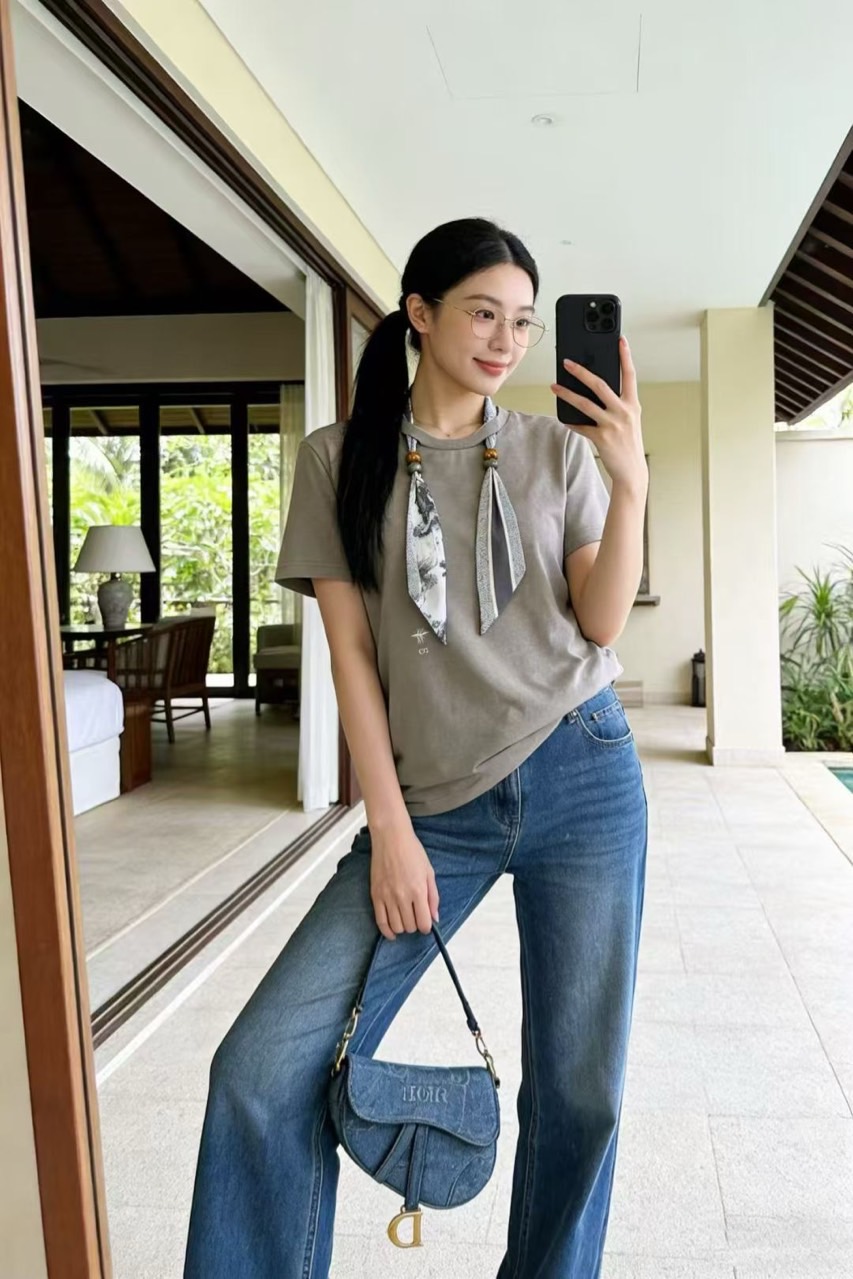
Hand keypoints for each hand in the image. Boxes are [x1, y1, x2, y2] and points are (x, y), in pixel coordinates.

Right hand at [368, 821, 439, 940]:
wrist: (391, 838)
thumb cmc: (412, 851)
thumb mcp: (429, 872)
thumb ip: (433, 897)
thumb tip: (435, 918)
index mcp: (418, 890)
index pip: (423, 923)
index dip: (426, 926)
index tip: (426, 922)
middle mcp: (402, 896)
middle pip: (410, 927)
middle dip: (415, 925)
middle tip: (416, 916)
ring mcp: (387, 897)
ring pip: (396, 927)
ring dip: (403, 927)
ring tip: (405, 919)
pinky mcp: (375, 895)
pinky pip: (380, 922)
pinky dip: (387, 931)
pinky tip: (392, 932)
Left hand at [551, 335, 646, 490]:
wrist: (631, 471)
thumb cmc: (628, 443)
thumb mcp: (629, 420)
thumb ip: (617, 404)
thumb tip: (596, 390)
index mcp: (632, 404)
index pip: (629, 375)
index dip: (625, 356)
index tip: (620, 340)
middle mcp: (624, 411)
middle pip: (600, 384)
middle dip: (581, 371)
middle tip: (567, 362)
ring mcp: (612, 424)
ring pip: (585, 403)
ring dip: (567, 394)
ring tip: (554, 386)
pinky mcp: (601, 437)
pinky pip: (580, 426)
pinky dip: (571, 422)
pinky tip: (563, 418)